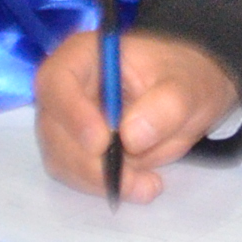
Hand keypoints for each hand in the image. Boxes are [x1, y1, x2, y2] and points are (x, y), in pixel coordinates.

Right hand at [34, 27, 237, 202]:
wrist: (187, 98)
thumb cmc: (184, 79)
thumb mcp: (188, 87)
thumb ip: (166, 106)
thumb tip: (131, 137)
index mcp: (86, 55)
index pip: (57, 79)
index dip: (71, 112)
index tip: (101, 142)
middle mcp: (67, 87)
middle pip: (53, 127)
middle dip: (88, 161)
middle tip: (132, 180)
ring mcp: (66, 120)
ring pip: (60, 157)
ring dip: (98, 180)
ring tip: (147, 185)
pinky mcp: (74, 148)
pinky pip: (74, 174)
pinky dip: (103, 187)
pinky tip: (139, 186)